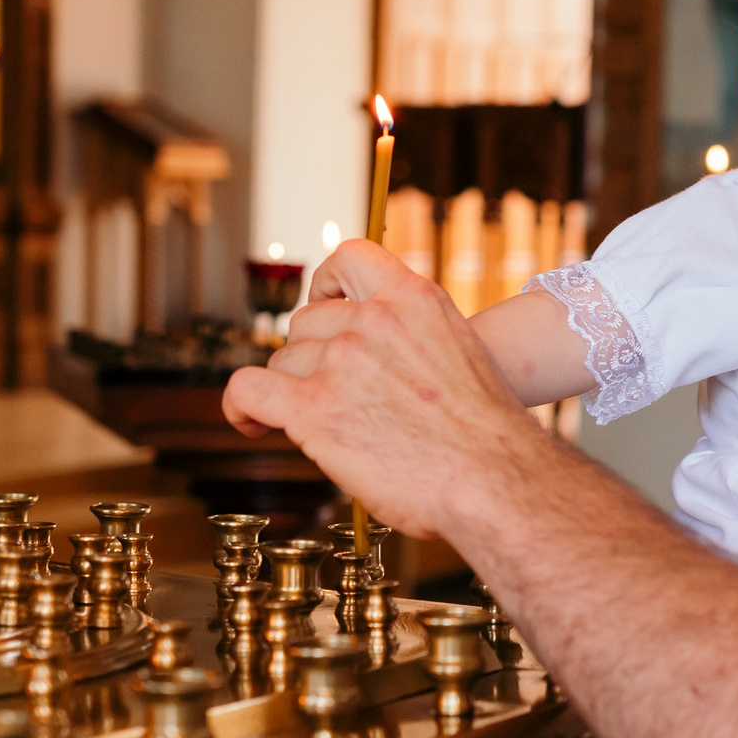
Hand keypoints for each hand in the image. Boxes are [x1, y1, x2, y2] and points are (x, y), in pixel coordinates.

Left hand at [221, 242, 554, 543]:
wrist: (496, 480)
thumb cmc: (489, 440)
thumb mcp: (462, 357)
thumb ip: (416, 343)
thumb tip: (387, 369)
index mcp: (415, 300)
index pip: (351, 257)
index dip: (327, 282)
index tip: (325, 304)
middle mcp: (374, 320)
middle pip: (308, 323)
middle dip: (313, 357)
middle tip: (332, 395)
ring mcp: (340, 361)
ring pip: (284, 361)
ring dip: (292, 389)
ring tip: (313, 424)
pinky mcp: (312, 408)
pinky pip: (249, 390)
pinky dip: (242, 407)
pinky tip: (253, 424)